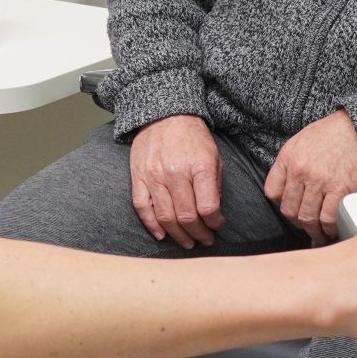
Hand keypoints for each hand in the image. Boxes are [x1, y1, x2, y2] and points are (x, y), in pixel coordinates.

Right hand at [129, 114, 224, 247]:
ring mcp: (153, 176)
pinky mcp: (138, 177)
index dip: (215, 223)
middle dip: (199, 234)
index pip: (208, 207)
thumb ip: (215, 185)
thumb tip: (214, 214)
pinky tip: (162, 235)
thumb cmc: (192, 137)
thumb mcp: (213, 156)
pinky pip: (142, 208)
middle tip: (205, 240)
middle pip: (187, 217)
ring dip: (178, 235)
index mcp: (198, 166)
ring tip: (188, 242)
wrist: (164, 114)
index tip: (218, 226)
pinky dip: (152, 225)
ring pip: (165, 217)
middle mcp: (174, 172)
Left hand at [263, 110, 356, 242]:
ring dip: (312, 230)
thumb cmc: (330, 134)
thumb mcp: (298, 142)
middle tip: (305, 226)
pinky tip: (331, 230)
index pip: (272, 192)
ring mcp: (321, 181)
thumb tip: (283, 189)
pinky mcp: (341, 189)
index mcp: (289, 159)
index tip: (291, 207)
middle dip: (296, 222)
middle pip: (289, 209)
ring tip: (318, 234)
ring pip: (308, 217)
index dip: (280, 202)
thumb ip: (287, 164)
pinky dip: (329, 228)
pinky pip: (329, 217)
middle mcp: (301, 171)